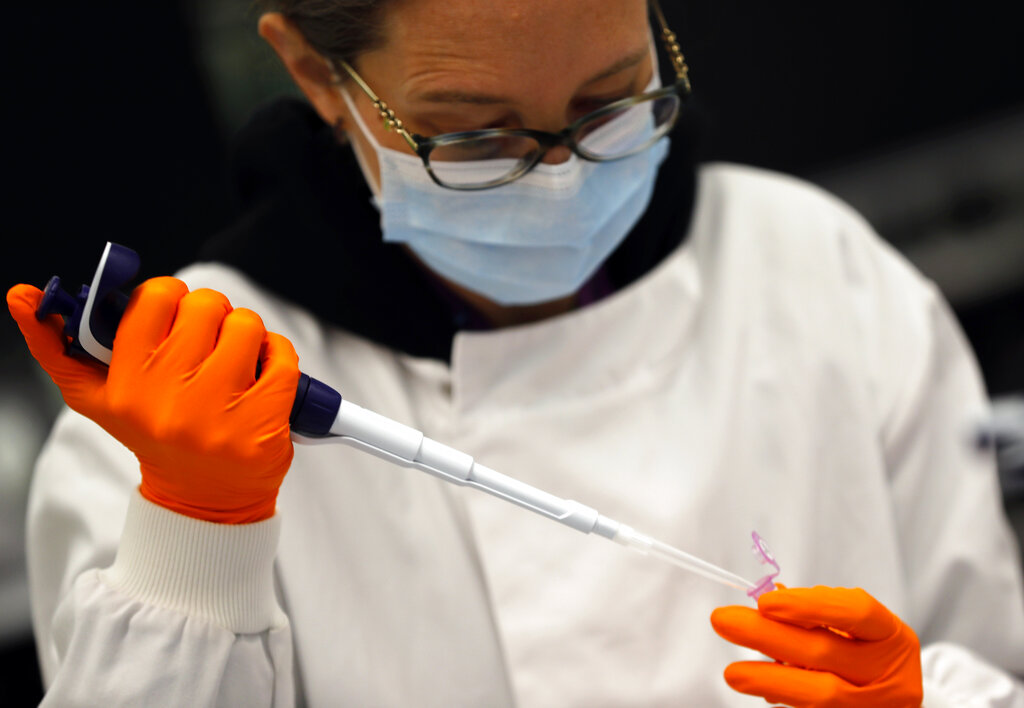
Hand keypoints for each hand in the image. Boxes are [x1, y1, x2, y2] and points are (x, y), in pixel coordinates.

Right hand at [8, 278, 299, 522]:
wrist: (204, 500)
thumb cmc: (154, 435)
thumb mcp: (96, 398)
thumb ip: (55, 346)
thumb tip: (19, 294)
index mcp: (124, 388)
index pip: (156, 298)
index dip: (170, 298)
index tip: (173, 316)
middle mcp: (168, 402)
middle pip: (206, 305)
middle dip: (212, 315)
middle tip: (208, 340)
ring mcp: (218, 414)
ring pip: (247, 325)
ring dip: (247, 334)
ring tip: (235, 359)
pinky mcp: (263, 424)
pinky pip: (282, 356)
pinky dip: (278, 356)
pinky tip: (262, 376)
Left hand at [710, 586, 921, 706]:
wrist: (891, 700)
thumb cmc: (866, 654)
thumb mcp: (853, 629)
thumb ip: (815, 614)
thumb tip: (765, 606)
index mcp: (890, 635)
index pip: (856, 612)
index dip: (810, 605)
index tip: (765, 601)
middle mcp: (889, 674)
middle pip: (825, 652)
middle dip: (769, 636)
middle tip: (724, 621)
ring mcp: (875, 707)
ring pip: (821, 694)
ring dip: (770, 680)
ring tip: (733, 673)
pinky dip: (783, 699)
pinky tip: (761, 691)